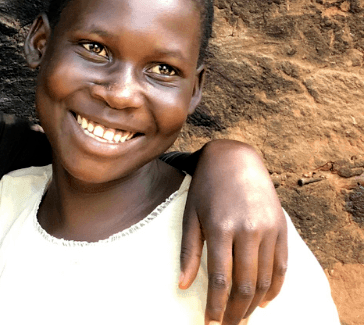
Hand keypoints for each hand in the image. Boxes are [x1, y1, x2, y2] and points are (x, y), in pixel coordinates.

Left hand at [179, 140, 287, 324]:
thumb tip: (183, 286)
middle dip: (236, 311)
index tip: (210, 321)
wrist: (235, 158)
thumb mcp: (190, 216)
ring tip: (242, 317)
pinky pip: (282, 265)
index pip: (221, 279)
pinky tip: (264, 301)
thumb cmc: (205, 188)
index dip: (216, 305)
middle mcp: (248, 230)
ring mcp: (269, 229)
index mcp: (221, 228)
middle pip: (245, 284)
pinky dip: (275, 288)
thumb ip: (189, 252)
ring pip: (265, 279)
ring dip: (254, 304)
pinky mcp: (282, 227)